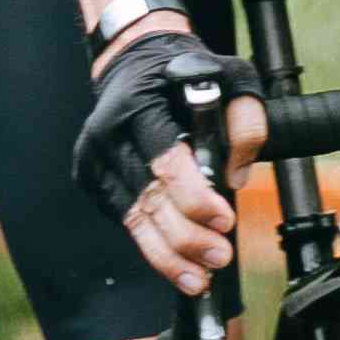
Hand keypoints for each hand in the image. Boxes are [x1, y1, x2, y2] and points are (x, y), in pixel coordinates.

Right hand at [71, 25, 264, 293]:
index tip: (224, 220)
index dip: (195, 197)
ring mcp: (94, 158)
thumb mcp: (231, 76)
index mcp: (139, 105)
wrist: (132, 62)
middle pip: (147, 198)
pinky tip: (177, 263)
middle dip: (185, 237)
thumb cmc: (181, 71)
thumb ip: (246, 122)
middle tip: (218, 257)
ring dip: (167, 255)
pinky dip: (151, 245)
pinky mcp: (92, 178)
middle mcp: (109, 133)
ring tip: (198, 278)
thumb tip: (235, 177)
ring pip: (132, 218)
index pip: (166, 160)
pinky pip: (124, 220)